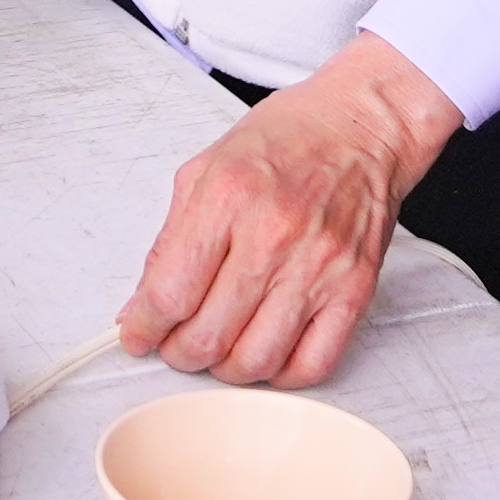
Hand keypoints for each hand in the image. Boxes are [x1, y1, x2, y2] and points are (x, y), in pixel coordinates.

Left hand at [121, 35, 456, 385]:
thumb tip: (144, 303)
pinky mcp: (354, 291)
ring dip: (224, 370)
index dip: (143, 327)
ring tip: (217, 349)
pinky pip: (312, 364)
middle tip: (174, 343)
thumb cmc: (289, 138)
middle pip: (208, 337)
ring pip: (255, 361)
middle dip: (177, 353)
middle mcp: (274, 235)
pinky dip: (278, 375)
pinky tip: (263, 353)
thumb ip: (170, 240)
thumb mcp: (206, 168)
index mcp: (228, 196)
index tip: (137, 334)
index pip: (169, 293)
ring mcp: (319, 267)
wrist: (362, 125)